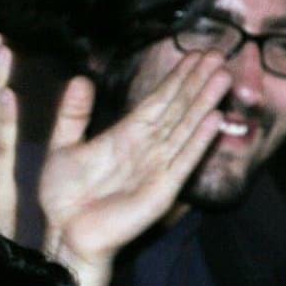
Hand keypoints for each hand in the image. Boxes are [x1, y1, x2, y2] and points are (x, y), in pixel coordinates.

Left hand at [39, 51, 229, 285]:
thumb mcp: (63, 145)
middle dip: (196, 83)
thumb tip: (81, 78)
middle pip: (176, 110)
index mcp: (125, 137)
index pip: (157, 102)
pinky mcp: (161, 190)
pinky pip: (183, 161)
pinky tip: (214, 119)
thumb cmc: (64, 195)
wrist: (63, 231)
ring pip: (184, 129)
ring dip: (204, 104)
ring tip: (223, 77)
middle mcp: (146, 149)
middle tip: (217, 54)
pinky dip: (198, 141)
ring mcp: (157, 168)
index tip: (194, 54)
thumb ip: (73, 114)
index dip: (175, 79)